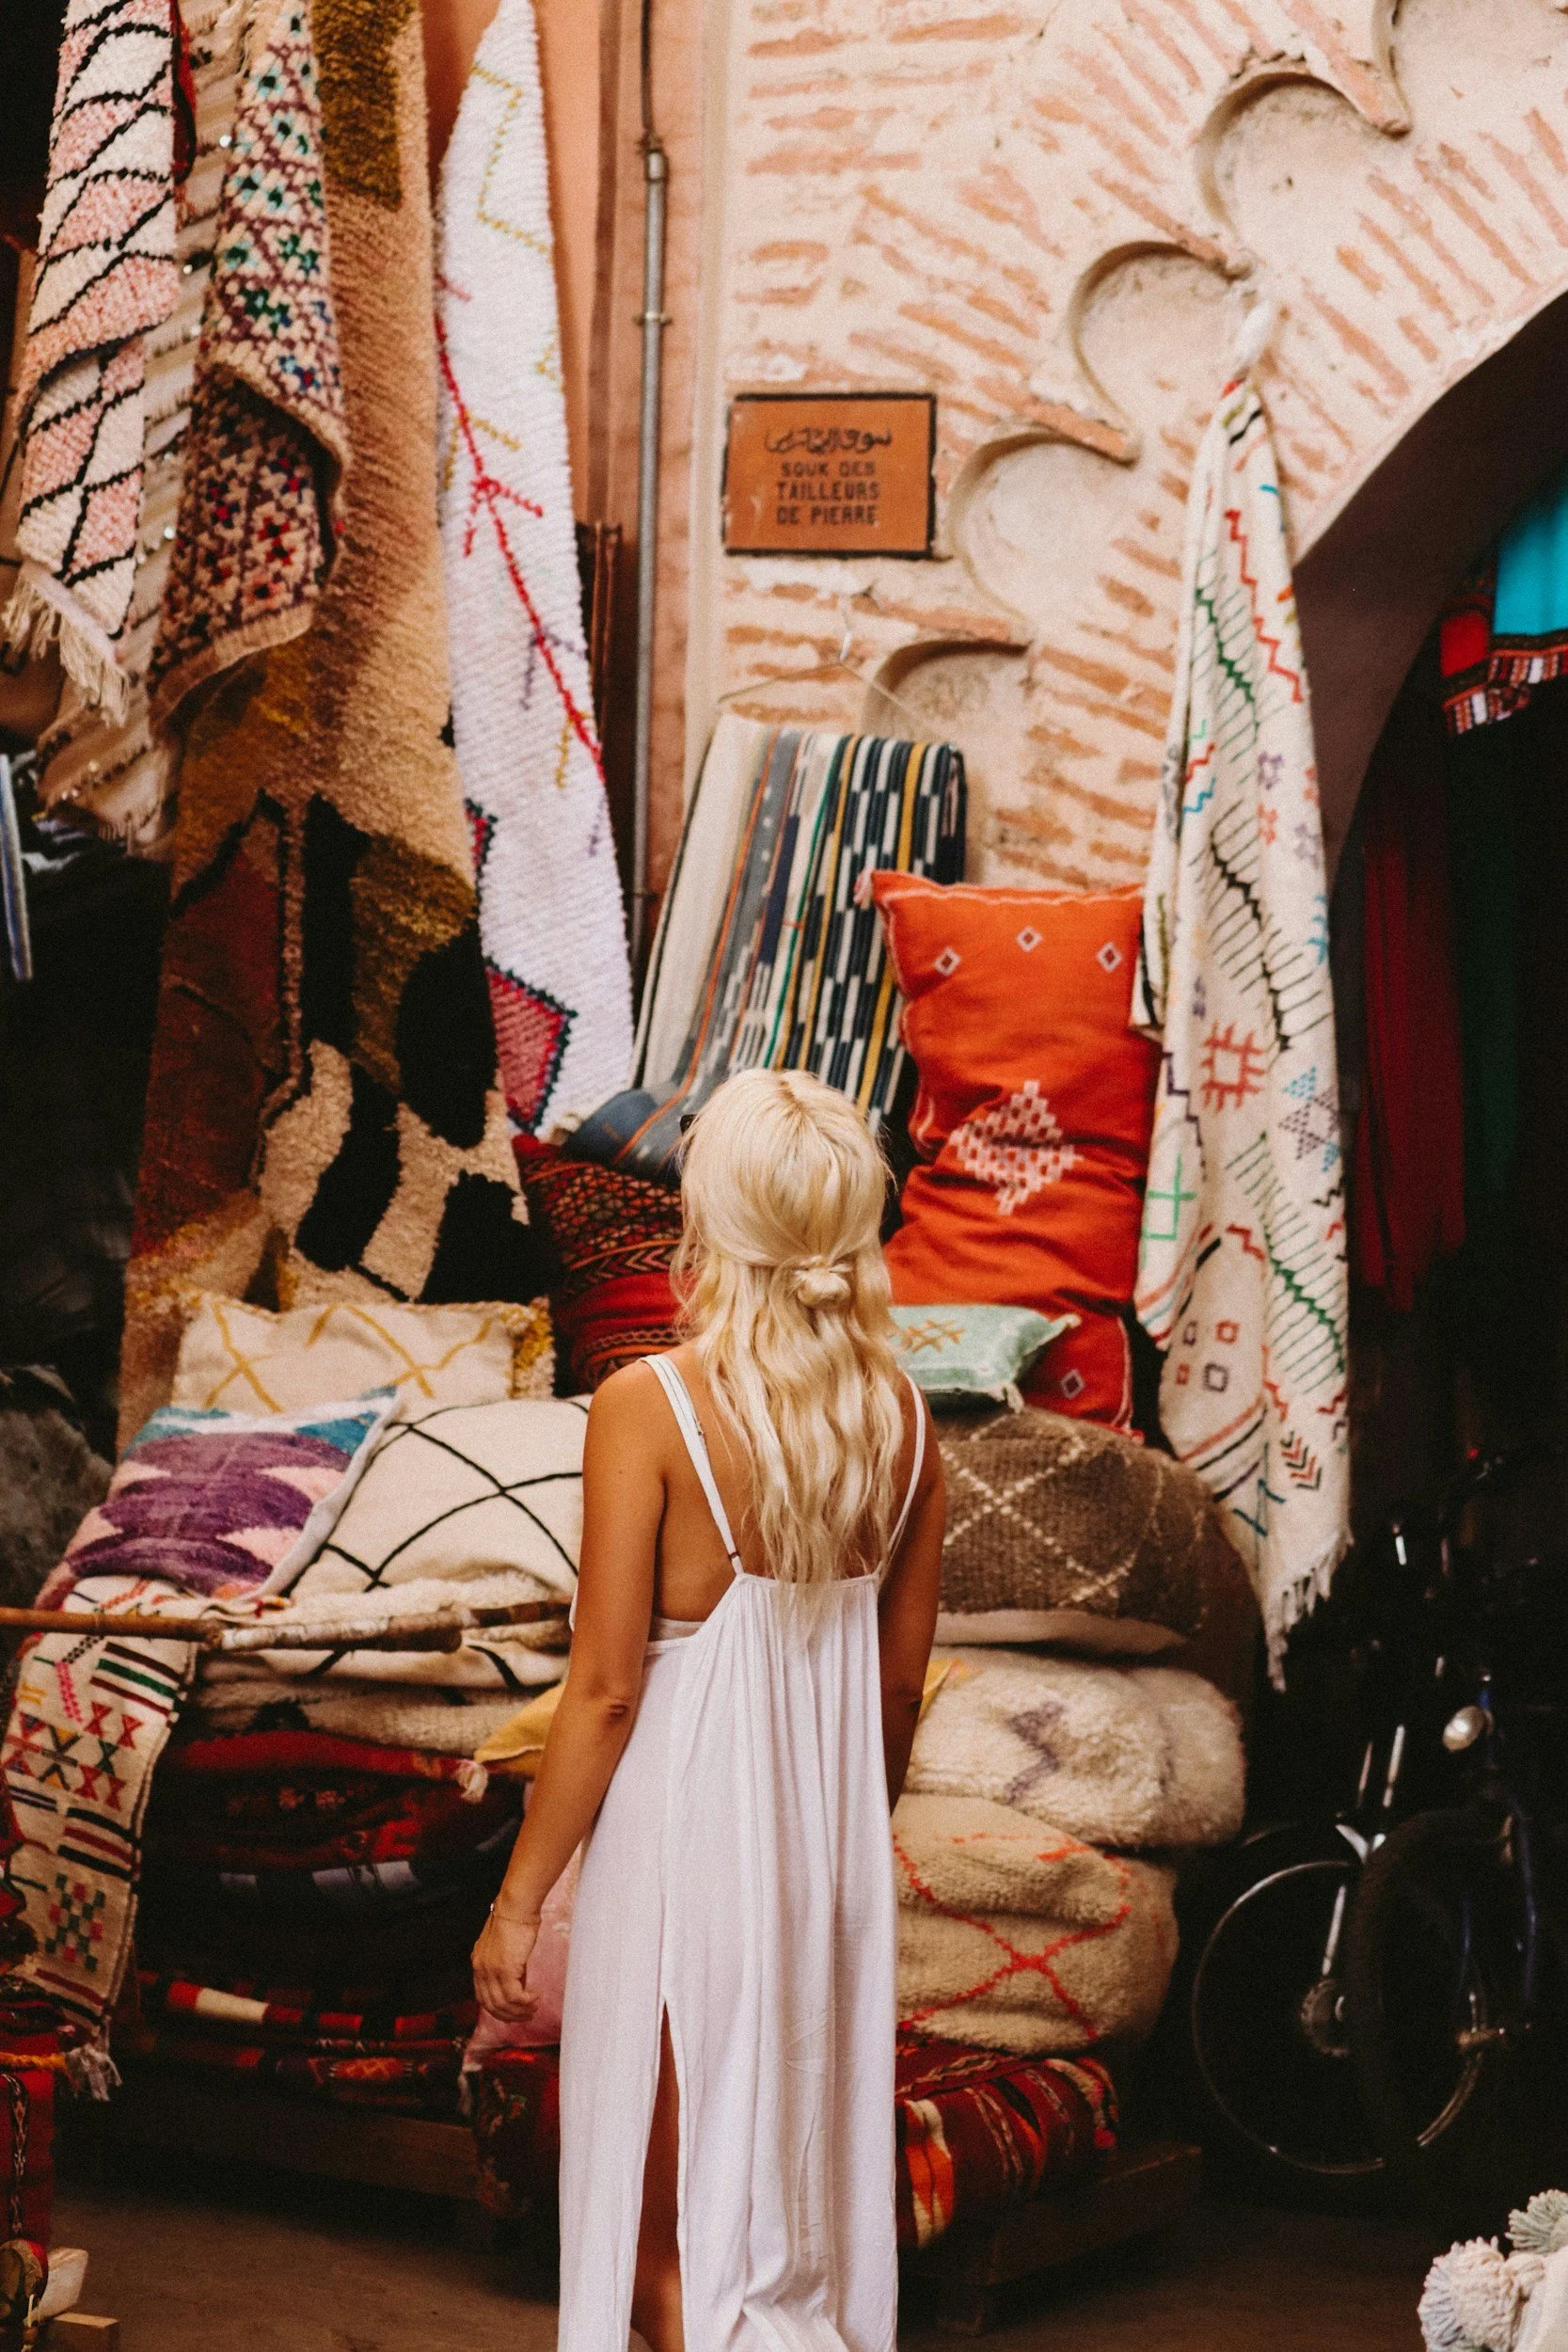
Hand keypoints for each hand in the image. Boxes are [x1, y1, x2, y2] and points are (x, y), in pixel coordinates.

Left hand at [472, 1902, 540, 2023]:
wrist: (516, 1907)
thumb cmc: (514, 1920)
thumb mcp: (503, 1946)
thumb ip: (505, 1964)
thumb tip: (519, 1981)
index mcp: (478, 1963)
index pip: (482, 1997)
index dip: (497, 2009)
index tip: (512, 2012)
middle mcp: (480, 1969)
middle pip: (491, 2005)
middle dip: (510, 2015)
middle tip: (526, 2015)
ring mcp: (491, 1971)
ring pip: (503, 2004)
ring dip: (520, 2011)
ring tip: (533, 2008)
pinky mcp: (505, 1970)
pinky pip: (514, 1997)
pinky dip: (526, 2002)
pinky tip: (535, 1997)